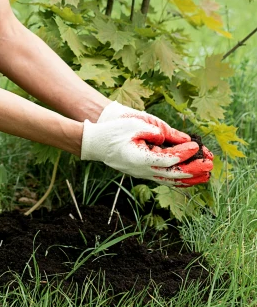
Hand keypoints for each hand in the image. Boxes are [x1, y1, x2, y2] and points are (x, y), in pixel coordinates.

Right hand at [81, 101, 213, 186]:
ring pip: (171, 180)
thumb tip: (178, 139)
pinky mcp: (144, 173)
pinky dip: (179, 179)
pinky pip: (165, 179)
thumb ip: (157, 132)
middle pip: (174, 174)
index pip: (169, 159)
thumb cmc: (113, 132)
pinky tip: (190, 178)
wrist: (96, 144)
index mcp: (140, 158)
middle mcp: (143, 170)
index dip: (184, 153)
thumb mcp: (135, 125)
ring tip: (206, 174)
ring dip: (190, 178)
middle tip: (210, 163)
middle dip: (194, 169)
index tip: (196, 146)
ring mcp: (143, 174)